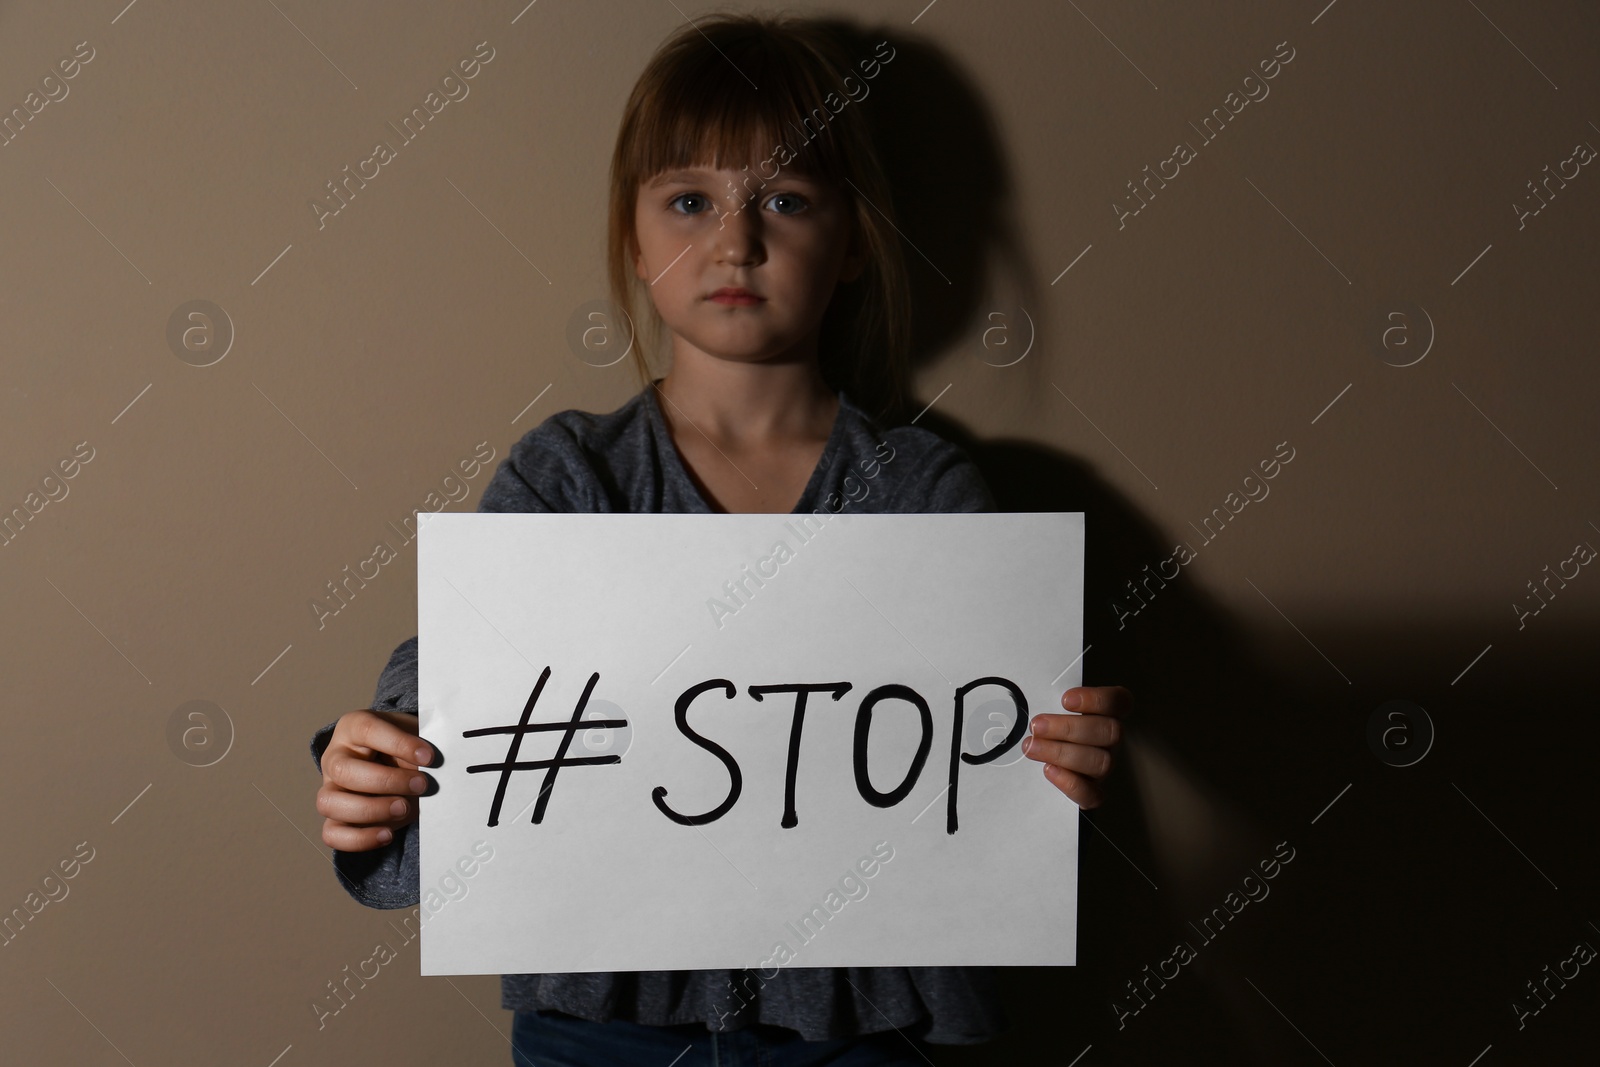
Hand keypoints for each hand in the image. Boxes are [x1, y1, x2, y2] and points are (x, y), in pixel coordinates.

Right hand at [317, 709, 435, 851]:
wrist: (396, 763)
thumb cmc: (405, 746)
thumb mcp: (414, 736)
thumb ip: (420, 749)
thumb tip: (437, 770)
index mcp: (353, 727)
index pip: (367, 730)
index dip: (399, 744)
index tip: (430, 757)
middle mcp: (335, 757)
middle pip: (343, 770)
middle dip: (387, 781)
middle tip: (421, 785)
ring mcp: (330, 789)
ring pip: (329, 803)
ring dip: (370, 810)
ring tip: (404, 809)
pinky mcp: (334, 817)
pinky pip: (332, 834)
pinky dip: (359, 839)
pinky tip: (387, 834)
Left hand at [1021, 685, 1130, 808]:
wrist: (1041, 762)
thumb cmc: (1047, 727)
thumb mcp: (1048, 706)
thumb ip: (1047, 698)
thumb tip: (1029, 693)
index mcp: (1105, 714)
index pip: (1118, 701)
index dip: (1097, 699)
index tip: (1065, 699)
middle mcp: (1109, 740)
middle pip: (1109, 732)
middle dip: (1068, 728)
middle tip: (1037, 725)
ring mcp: (1103, 766)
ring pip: (1100, 761)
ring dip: (1062, 753)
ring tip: (1032, 747)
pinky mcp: (1093, 792)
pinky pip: (1093, 795)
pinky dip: (1071, 784)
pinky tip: (1049, 770)